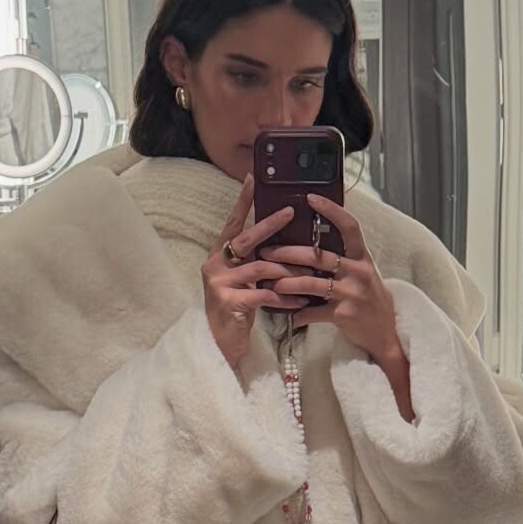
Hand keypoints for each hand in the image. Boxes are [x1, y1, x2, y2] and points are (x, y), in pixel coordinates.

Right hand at [202, 175, 293, 367]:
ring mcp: (220, 283)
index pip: (232, 224)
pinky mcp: (229, 302)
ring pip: (260, 267)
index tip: (252, 179)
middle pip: (246, 239)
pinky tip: (299, 301)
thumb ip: (253, 261)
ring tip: (307, 272)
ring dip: (286, 269)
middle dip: (270, 225)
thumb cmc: (236, 310)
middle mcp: (215, 265)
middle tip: (290, 212)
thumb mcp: (243, 281)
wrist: (220, 344)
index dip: (242, 202)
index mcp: (219, 256)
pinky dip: (284, 297)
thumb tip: (281, 243)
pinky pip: (263, 294)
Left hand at [270, 194, 403, 373]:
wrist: (385, 332)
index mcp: (362, 257)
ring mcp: (351, 293)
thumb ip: (343, 257)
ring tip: (271, 282)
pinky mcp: (343, 315)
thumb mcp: (362, 272)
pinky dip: (299, 314)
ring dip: (287, 283)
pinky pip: (314, 313)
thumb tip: (314, 242)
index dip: (331, 210)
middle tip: (267, 251)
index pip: (349, 226)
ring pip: (312, 283)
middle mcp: (358, 272)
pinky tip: (289, 315)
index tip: (310, 198)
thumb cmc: (369, 298)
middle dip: (289, 253)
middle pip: (318, 256)